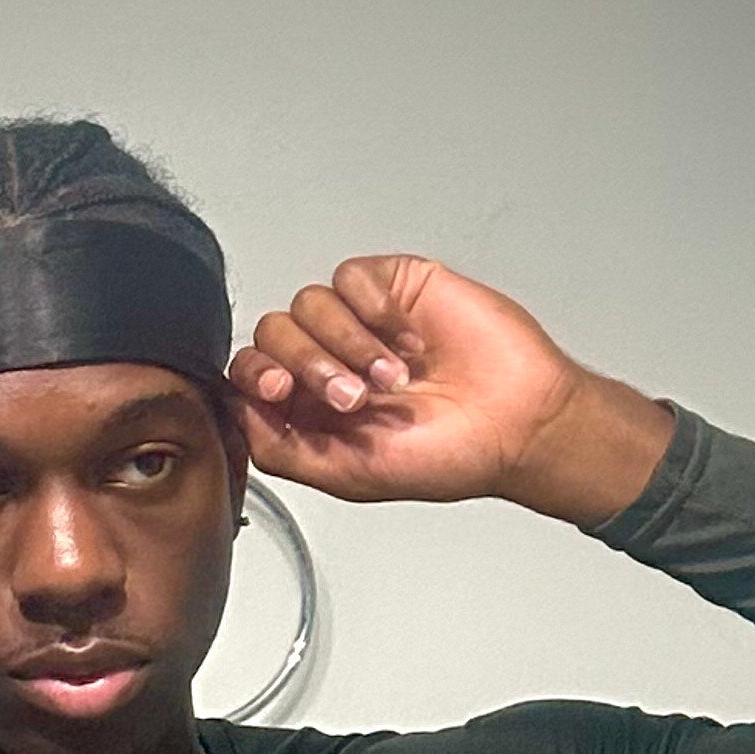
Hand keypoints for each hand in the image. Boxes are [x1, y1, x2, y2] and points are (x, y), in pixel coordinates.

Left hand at [225, 256, 671, 522]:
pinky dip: (371, 309)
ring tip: (392, 379)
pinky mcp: (394, 288)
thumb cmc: (451, 455)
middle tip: (353, 398)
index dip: (256, 378)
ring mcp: (361, 322)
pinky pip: (350, 278)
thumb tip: (235, 416)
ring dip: (346, 344)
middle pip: (273, 334)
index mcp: (313, 409)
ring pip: (307, 305)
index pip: (252, 375)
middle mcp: (331, 362)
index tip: (283, 392)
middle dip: (306, 366)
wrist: (519, 423)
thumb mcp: (351, 475)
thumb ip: (284, 450)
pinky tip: (405, 340)